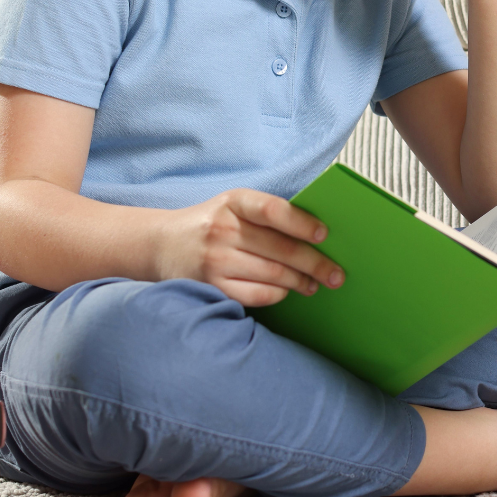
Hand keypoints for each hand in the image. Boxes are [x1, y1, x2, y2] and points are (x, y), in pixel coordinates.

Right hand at [155, 189, 343, 307]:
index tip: (324, 234)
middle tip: (335, 274)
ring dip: (301, 281)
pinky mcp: (212, 286)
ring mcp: (216, 260)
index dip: (302, 223)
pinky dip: (278, 294)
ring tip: (315, 284)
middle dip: (315, 263)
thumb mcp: (232, 205)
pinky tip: (287, 291)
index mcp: (233, 202)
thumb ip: (266, 213)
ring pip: (273, 274)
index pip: (273, 210)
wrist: (161, 244)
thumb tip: (316, 233)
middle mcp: (223, 229)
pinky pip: (257, 294)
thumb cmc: (210, 223)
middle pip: (280, 249)